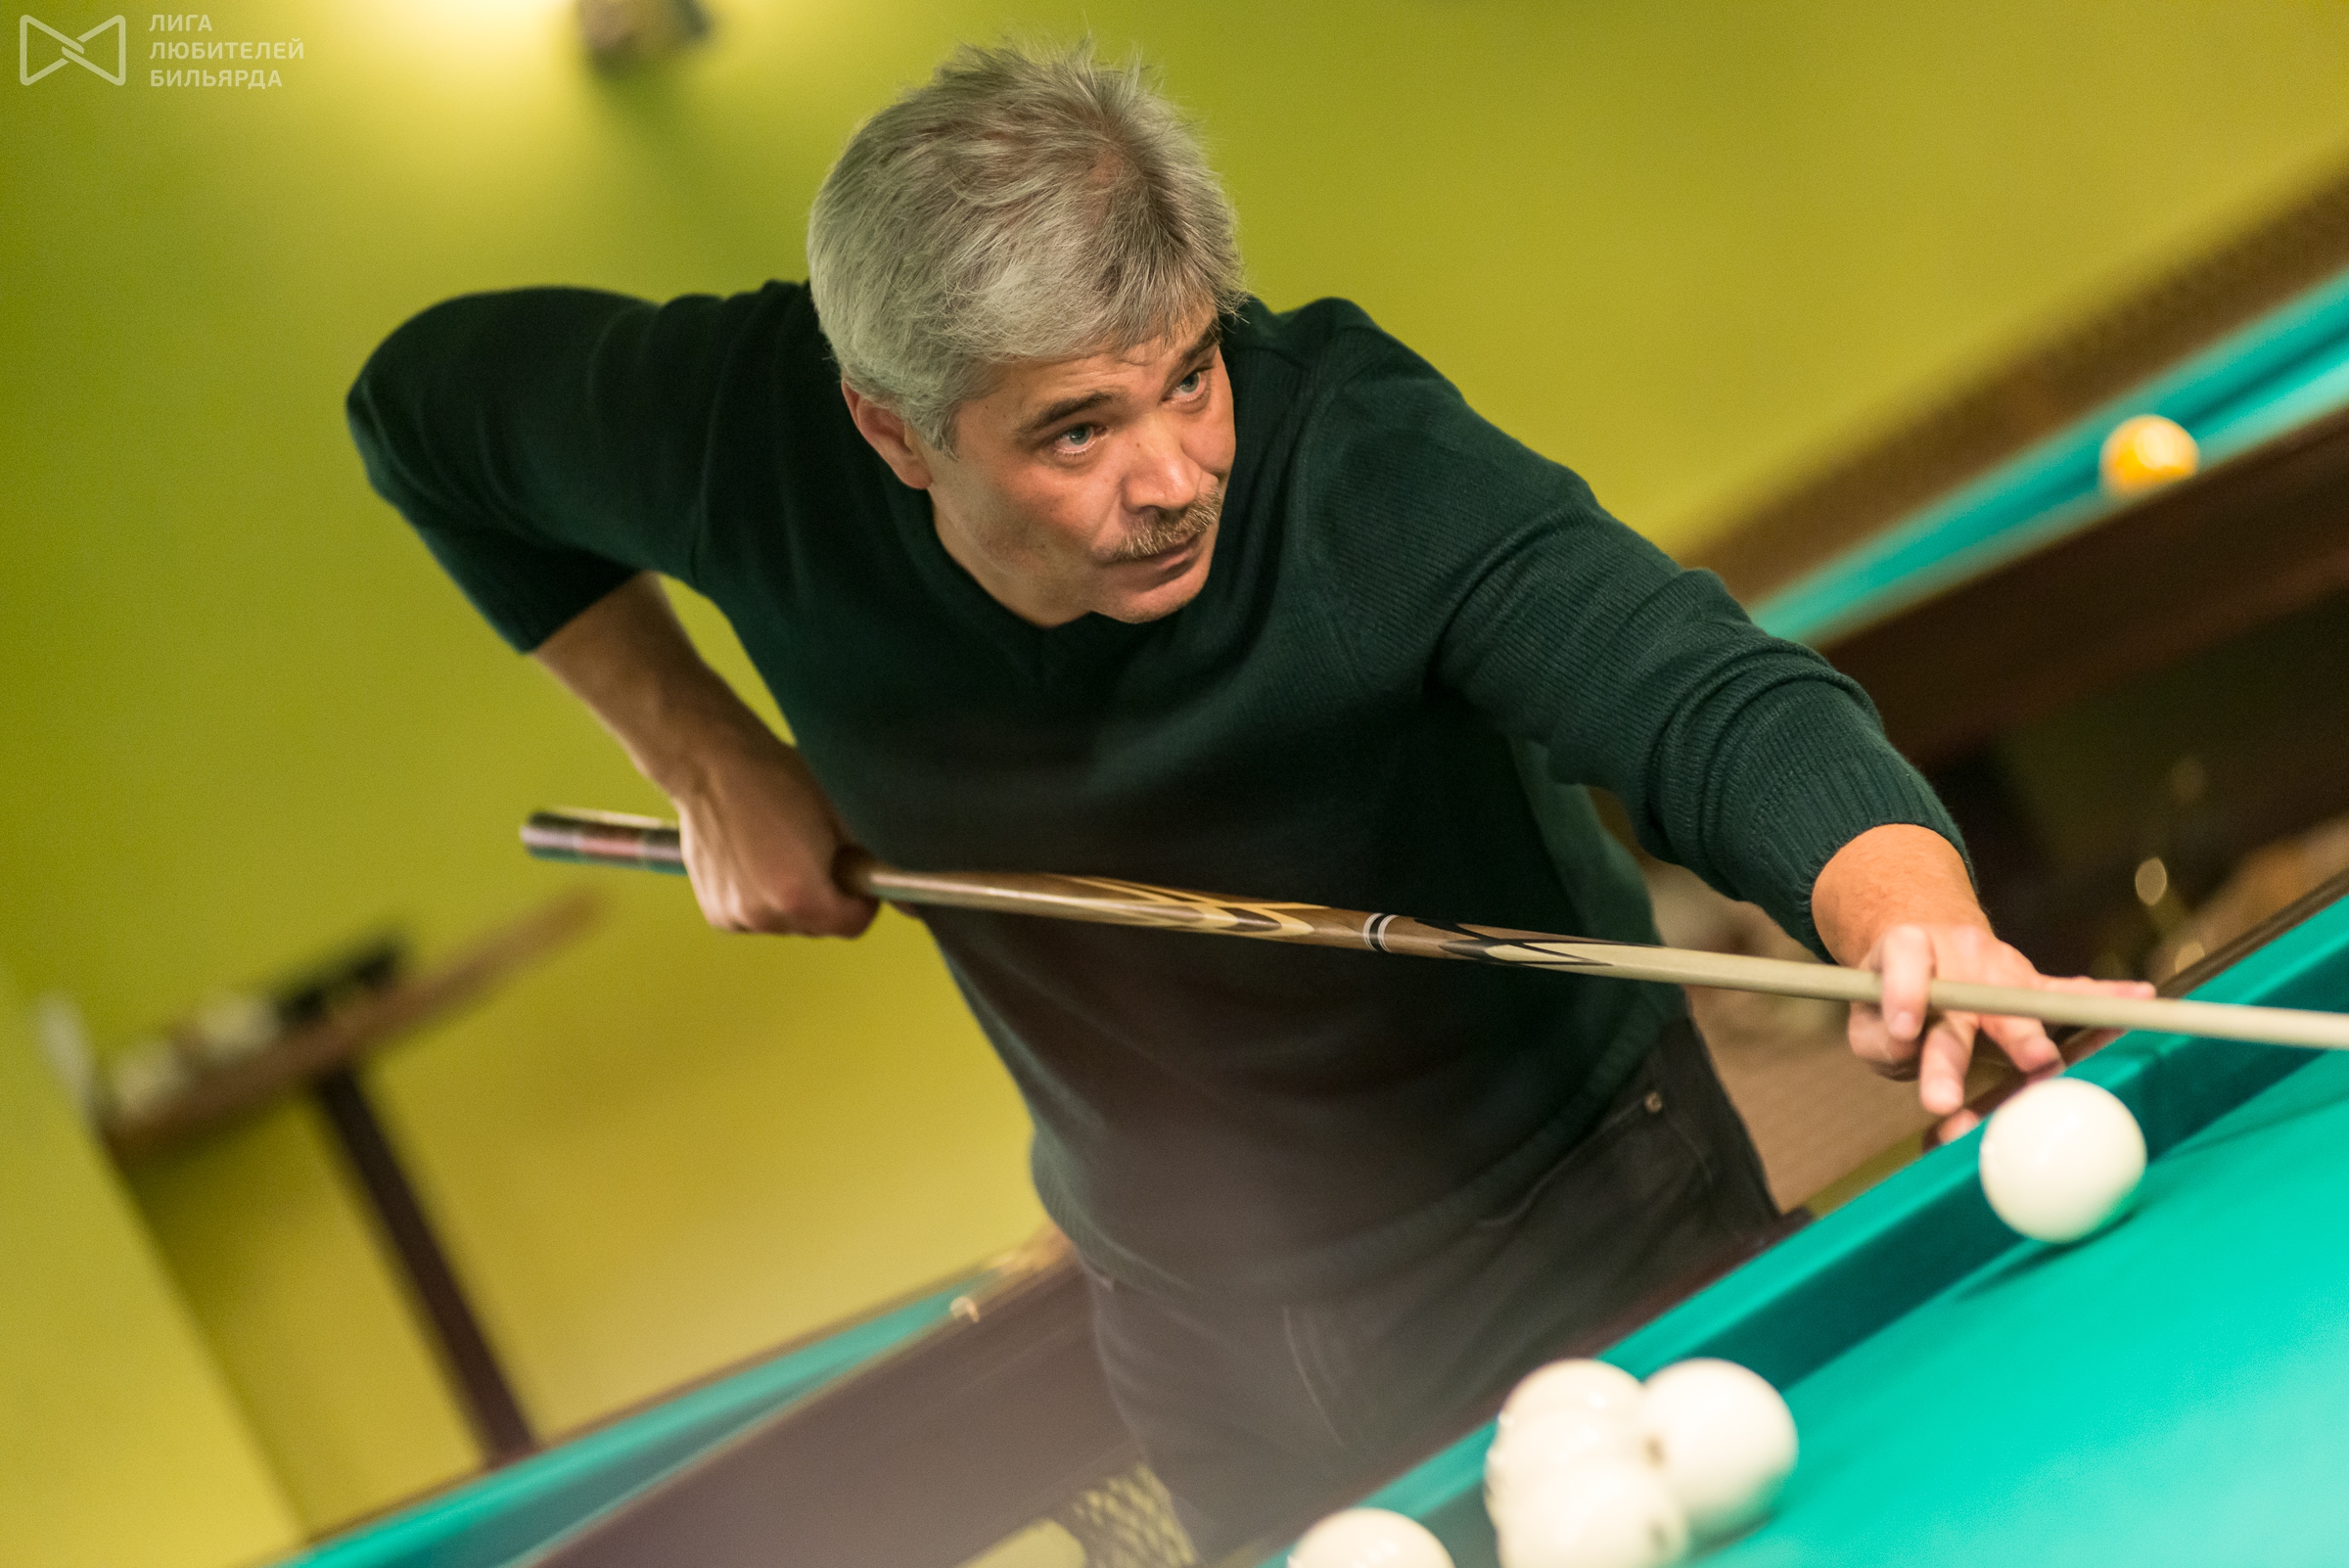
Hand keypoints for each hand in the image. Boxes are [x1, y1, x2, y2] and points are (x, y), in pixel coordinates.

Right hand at [531, 574, 876, 938]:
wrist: (713, 763)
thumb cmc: (779, 780)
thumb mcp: (842, 817)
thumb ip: (874, 867)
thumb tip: (914, 905)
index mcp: (800, 896)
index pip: (853, 925)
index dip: (860, 898)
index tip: (852, 871)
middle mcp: (765, 916)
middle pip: (820, 926)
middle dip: (828, 898)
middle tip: (815, 851)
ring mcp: (737, 916)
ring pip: (788, 924)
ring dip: (793, 900)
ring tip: (780, 851)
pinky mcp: (716, 913)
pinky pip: (757, 917)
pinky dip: (762, 899)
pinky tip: (755, 860)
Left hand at [1850, 922, 2153, 1135]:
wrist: (1925, 950)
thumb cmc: (1892, 1000)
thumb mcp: (1871, 1018)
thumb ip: (1886, 1048)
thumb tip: (1936, 1101)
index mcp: (1907, 950)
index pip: (1904, 957)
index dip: (1903, 992)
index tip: (1907, 1032)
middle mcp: (1958, 952)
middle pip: (1962, 999)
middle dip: (1957, 1051)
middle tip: (1950, 1095)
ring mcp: (2001, 967)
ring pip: (2019, 1004)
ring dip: (2028, 1037)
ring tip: (2041, 1063)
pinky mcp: (2034, 983)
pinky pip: (2071, 993)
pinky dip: (2106, 998)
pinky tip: (2139, 997)